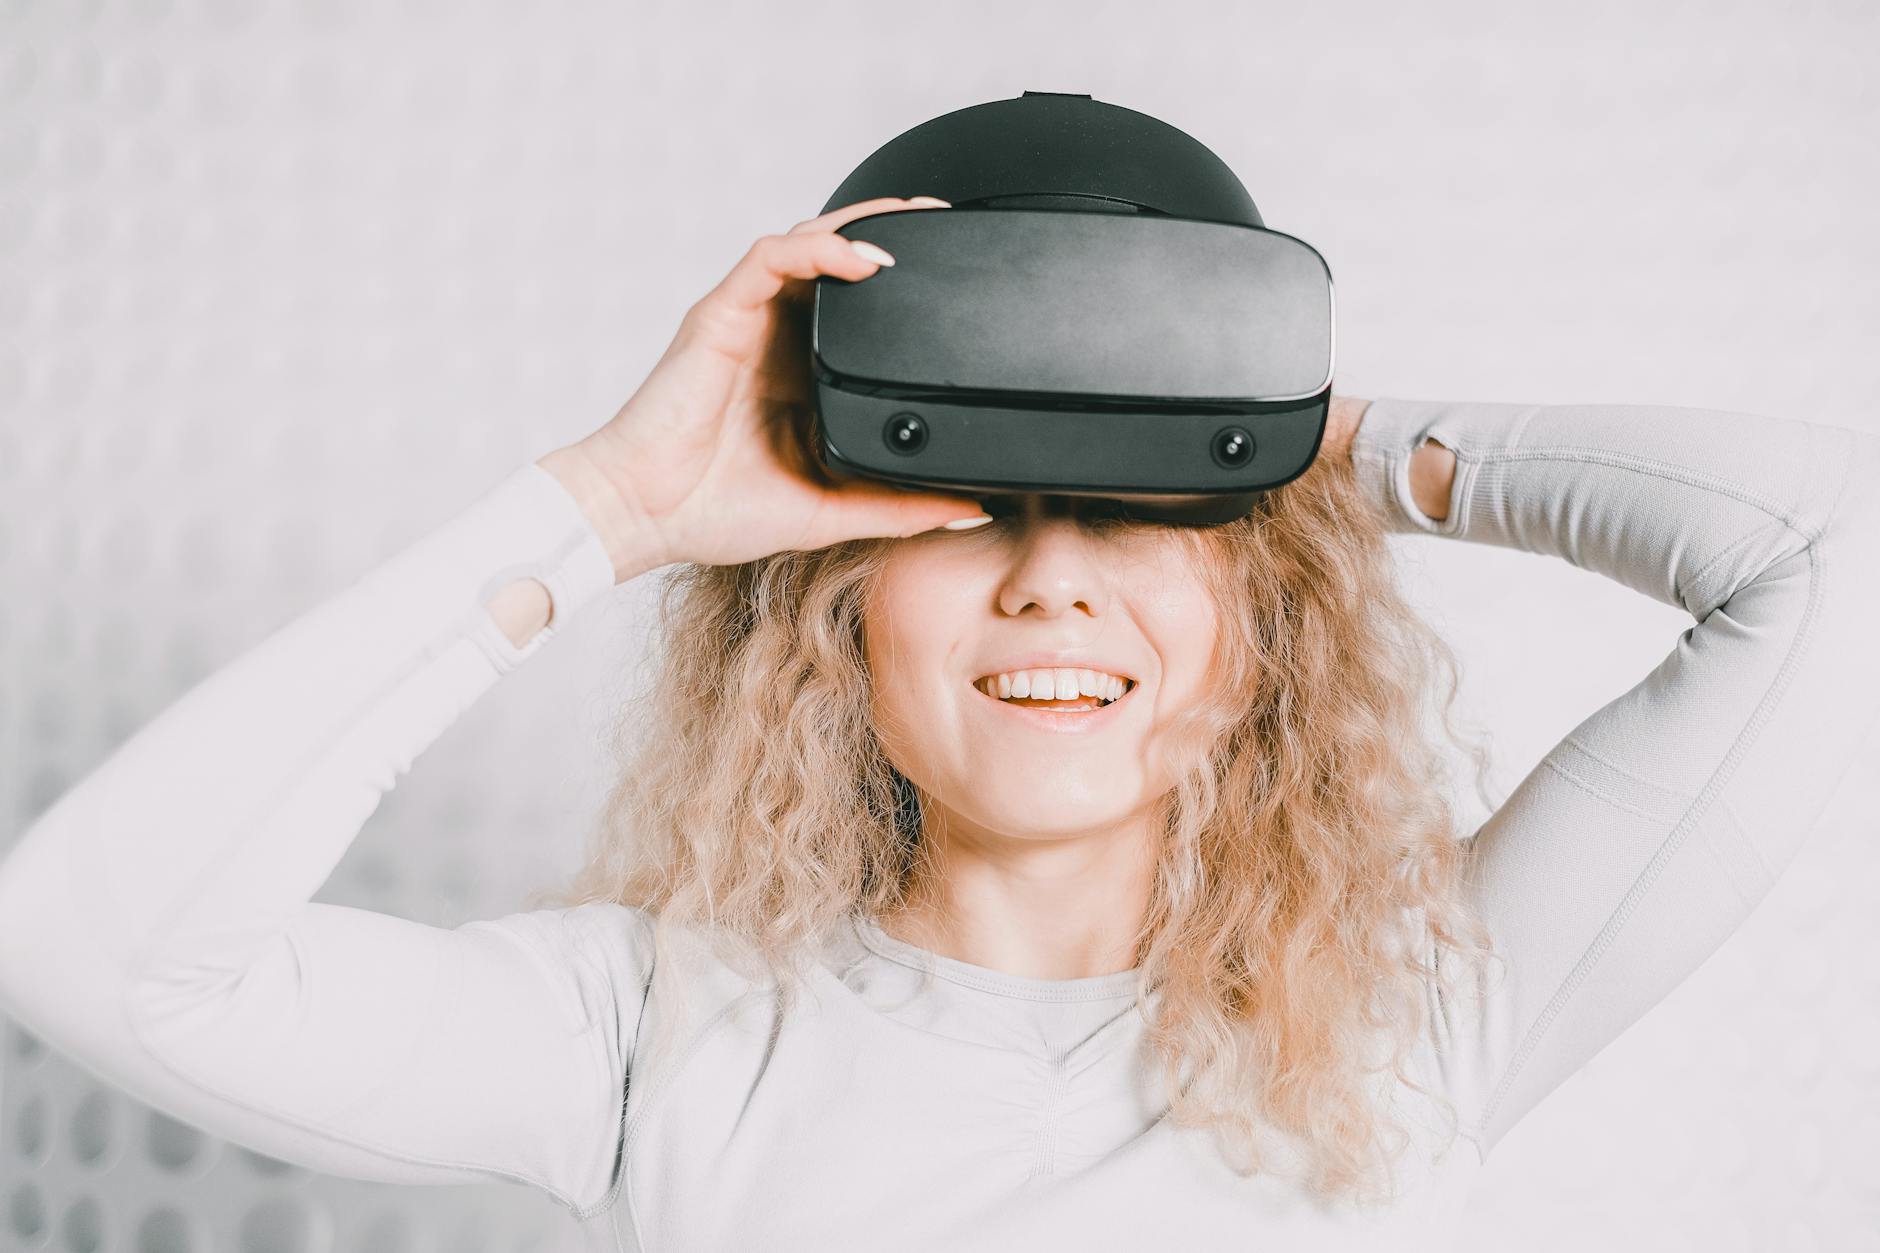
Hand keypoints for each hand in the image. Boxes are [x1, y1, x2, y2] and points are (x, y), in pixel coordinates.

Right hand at [548, 197, 986, 573]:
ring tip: (916, 221)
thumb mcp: (833, 511)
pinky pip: (770, 259)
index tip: (961, 272)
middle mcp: (777, 335)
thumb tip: (971, 505)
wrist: (645, 516)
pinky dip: (816, 249)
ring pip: (809, 242)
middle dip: (894, 228)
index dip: (907, 277)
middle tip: (949, 220)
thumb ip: (900, 506)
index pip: (859, 304)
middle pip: (838, 255)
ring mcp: (748, 320)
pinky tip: (861, 258)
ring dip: (863, 224)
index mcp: (802, 372)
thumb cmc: (716, 511)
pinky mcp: (720, 316)